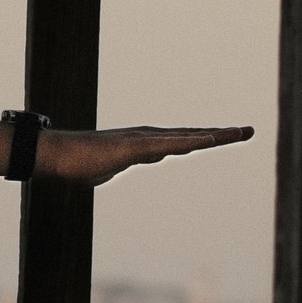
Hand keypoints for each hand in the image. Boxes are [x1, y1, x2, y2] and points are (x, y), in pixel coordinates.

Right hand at [38, 123, 251, 186]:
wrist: (54, 157)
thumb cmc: (72, 165)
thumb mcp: (97, 172)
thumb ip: (105, 170)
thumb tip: (98, 172)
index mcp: (142, 145)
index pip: (180, 142)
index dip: (203, 139)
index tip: (224, 137)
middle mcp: (147, 138)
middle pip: (191, 136)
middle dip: (220, 134)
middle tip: (247, 130)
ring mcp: (143, 140)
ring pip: (188, 137)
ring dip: (215, 135)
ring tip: (240, 132)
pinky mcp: (137, 145)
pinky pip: (172, 144)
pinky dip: (195, 141)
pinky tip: (213, 139)